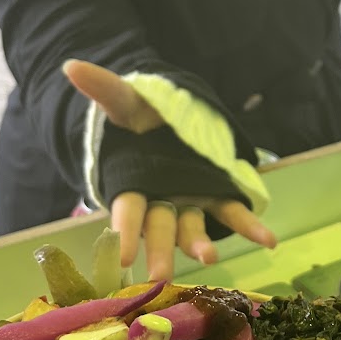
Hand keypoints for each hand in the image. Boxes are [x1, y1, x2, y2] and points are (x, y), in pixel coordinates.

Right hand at [63, 59, 276, 281]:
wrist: (167, 123)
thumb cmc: (139, 120)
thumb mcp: (125, 101)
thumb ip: (104, 89)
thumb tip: (72, 65)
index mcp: (134, 183)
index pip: (127, 210)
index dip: (124, 231)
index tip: (122, 254)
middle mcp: (161, 201)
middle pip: (158, 227)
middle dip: (159, 249)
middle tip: (159, 274)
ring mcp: (190, 203)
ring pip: (192, 228)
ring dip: (200, 243)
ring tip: (209, 257)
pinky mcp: (216, 198)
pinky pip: (233, 214)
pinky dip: (250, 227)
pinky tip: (268, 239)